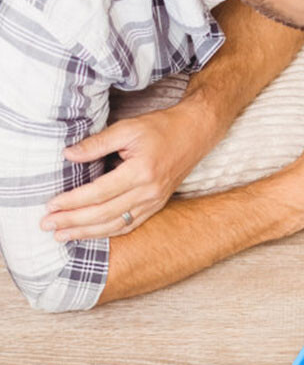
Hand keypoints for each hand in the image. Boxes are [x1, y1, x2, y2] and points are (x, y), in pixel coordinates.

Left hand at [41, 102, 217, 241]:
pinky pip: (131, 224)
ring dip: (88, 233)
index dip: (73, 201)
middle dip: (73, 221)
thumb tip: (68, 155)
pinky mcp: (158, 204)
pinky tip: (91, 233)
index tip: (50, 205)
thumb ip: (97, 143)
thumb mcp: (127, 128)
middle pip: (105, 213)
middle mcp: (149, 191)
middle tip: (47, 225)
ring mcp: (155, 201)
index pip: (99, 192)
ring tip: (62, 236)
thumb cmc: (162, 127)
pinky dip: (109, 232)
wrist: (195, 134)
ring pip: (117, 224)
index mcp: (141, 172)